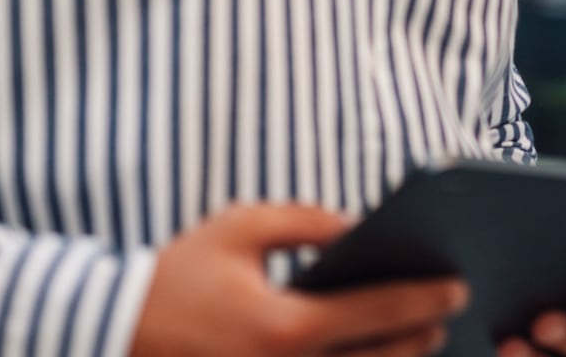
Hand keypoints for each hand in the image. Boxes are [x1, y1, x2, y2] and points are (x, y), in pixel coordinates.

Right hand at [131, 203, 467, 356]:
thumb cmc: (177, 275)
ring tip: (418, 342)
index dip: (424, 298)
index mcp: (284, 327)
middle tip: (449, 314)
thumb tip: (359, 227)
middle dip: (421, 338)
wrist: (108, 333)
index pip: (376, 313)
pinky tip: (371, 355)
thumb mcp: (240, 228)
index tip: (457, 286)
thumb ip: (306, 221)